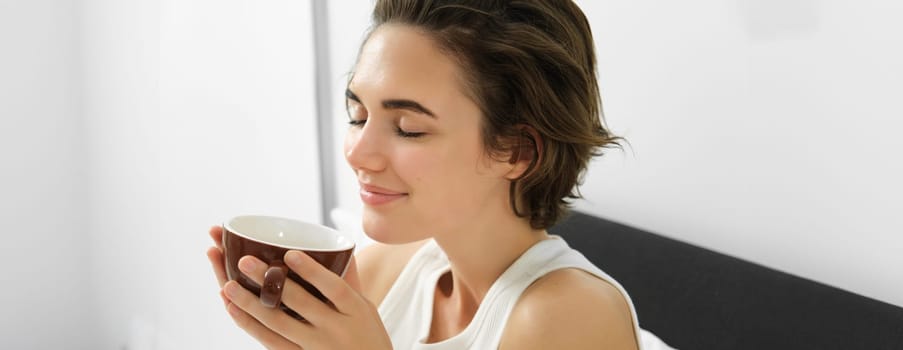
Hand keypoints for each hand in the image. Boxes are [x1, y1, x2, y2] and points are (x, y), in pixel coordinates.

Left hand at [206, 226, 392, 349]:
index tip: (290, 254)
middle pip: (300, 303)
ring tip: (228, 285)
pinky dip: (250, 326)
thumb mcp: (366, 308)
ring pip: (278, 324)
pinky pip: (271, 342)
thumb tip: (341, 248)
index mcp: (355, 310)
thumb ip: (350, 281)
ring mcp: (316, 347)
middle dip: (270, 281)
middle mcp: (335, 329)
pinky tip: (232, 309)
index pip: (333, 287)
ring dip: (250, 303)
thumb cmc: (368, 337)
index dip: (312, 271)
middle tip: (245, 261)